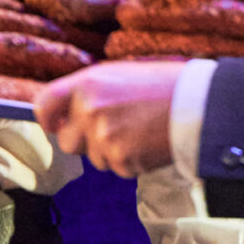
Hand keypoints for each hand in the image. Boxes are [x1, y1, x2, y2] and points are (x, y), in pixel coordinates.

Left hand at [34, 61, 182, 176]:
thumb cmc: (165, 85)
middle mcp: (88, 109)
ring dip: (111, 152)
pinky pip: (117, 168)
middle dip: (86, 142)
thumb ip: (91, 92)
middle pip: (67, 141)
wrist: (199, 103)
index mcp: (87, 83)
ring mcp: (103, 136)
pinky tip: (149, 144)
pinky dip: (131, 162)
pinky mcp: (120, 158)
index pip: (44, 104)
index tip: (54, 126)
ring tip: (139, 133)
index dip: (47, 119)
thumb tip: (70, 112)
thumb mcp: (120, 75)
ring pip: (94, 158)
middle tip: (114, 132)